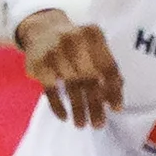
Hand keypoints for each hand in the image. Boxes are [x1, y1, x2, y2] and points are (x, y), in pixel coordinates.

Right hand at [13, 7, 121, 125]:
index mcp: (93, 34)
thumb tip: (114, 101)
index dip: (113, 89)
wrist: (42, 30)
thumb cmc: (76, 44)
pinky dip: (57, 105)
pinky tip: (64, 117)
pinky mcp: (38, 63)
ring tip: (82, 124)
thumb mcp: (94, 48)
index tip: (116, 109)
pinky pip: (50, 89)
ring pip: (71, 85)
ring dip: (78, 108)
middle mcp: (73, 39)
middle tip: (99, 124)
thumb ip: (106, 69)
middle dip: (95, 104)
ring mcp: (54, 51)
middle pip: (89, 78)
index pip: (107, 66)